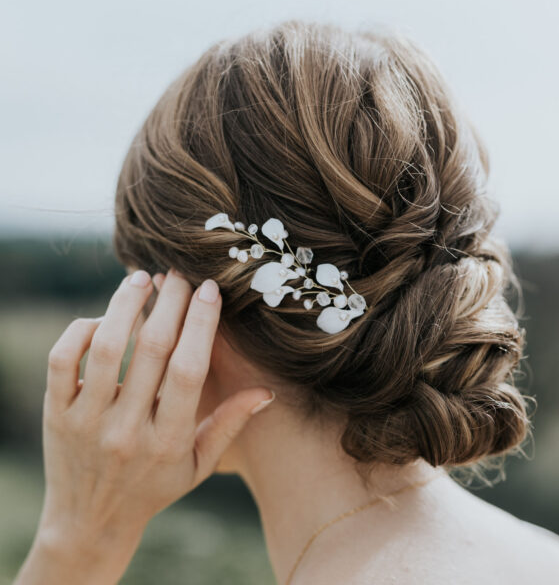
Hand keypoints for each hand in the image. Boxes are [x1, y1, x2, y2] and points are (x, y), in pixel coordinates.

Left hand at [15, 269, 274, 584]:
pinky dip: (79, 330)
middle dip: (169, 302)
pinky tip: (100, 318)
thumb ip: (230, 425)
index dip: (201, 324)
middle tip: (178, 273)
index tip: (209, 289)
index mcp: (168, 440)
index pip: (189, 369)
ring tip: (140, 279)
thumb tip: (266, 391)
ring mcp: (86, 421)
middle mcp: (127, 429)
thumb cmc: (154, 488)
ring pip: (106, 347)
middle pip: (151, 348)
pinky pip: (62, 361)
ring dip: (125, 305)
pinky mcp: (55, 415)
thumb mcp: (198, 465)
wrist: (89, 522)